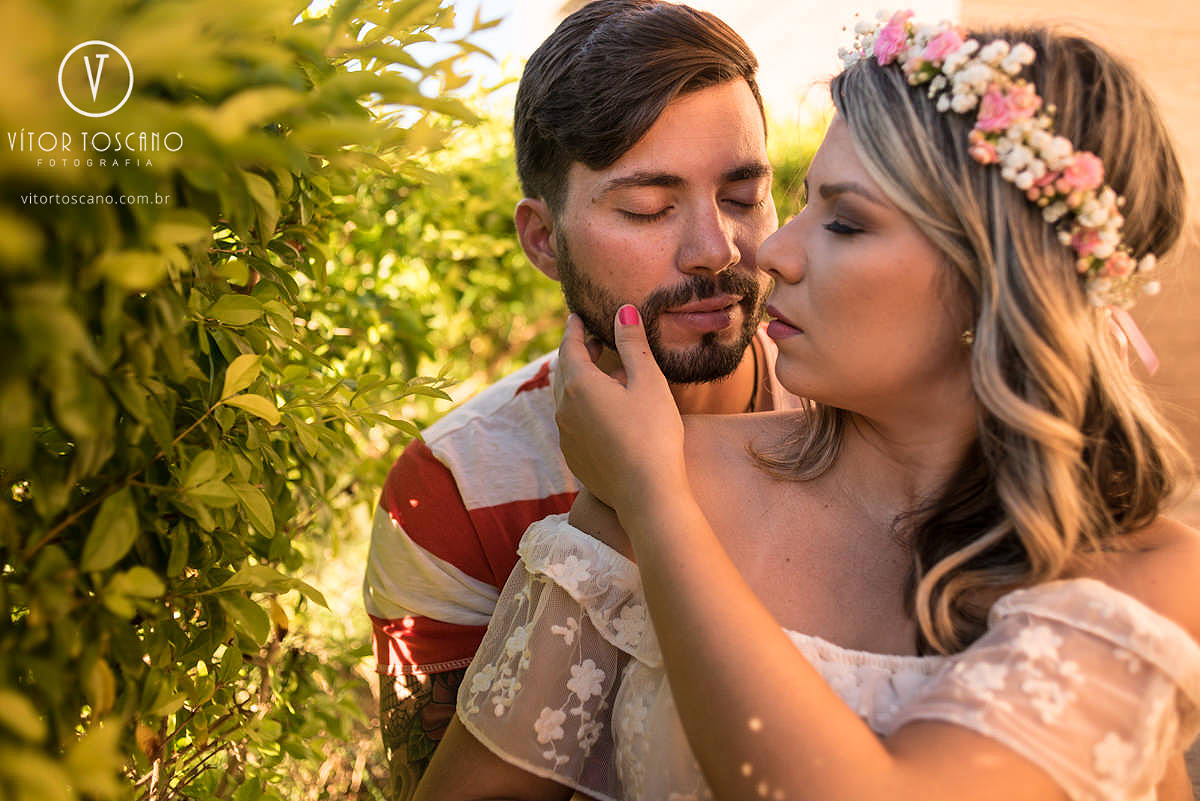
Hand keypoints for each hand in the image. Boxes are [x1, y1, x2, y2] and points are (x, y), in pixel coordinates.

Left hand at [554, 307, 687, 515]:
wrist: (646, 494)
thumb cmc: (653, 434)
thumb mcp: (648, 382)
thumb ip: (633, 344)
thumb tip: (623, 310)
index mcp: (579, 386)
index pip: (570, 347)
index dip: (575, 329)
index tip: (577, 316)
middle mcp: (563, 410)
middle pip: (565, 372)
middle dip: (578, 353)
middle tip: (595, 341)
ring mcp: (566, 436)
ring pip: (568, 399)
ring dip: (583, 382)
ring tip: (608, 376)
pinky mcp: (575, 458)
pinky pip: (573, 423)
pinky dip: (584, 408)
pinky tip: (608, 414)